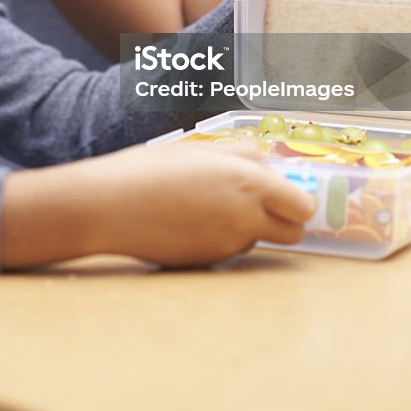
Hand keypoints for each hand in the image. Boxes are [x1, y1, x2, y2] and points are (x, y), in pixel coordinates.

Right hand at [0, 142, 316, 267]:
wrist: (108, 206)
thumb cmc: (148, 169)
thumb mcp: (197, 149)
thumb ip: (239, 154)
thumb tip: (266, 162)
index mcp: (247, 182)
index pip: (301, 206)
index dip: (295, 199)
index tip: (282, 190)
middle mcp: (244, 217)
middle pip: (293, 232)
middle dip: (283, 218)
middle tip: (257, 200)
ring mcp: (227, 244)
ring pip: (259, 238)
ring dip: (248, 224)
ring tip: (208, 203)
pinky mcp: (208, 261)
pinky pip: (231, 247)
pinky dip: (222, 235)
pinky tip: (191, 219)